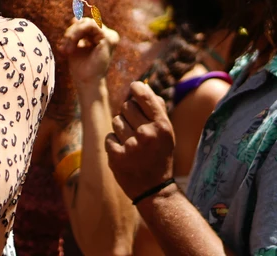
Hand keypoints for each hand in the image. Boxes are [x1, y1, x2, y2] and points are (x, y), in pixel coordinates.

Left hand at [59, 17, 118, 90]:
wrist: (86, 81)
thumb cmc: (80, 66)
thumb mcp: (75, 44)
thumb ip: (76, 31)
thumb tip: (75, 18)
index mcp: (101, 37)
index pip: (84, 24)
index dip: (71, 31)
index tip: (62, 48)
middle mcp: (108, 35)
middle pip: (84, 22)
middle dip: (70, 33)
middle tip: (62, 48)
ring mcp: (110, 36)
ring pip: (86, 22)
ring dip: (72, 34)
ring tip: (66, 49)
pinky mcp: (108, 38)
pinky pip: (90, 26)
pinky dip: (77, 33)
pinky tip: (72, 46)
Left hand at [105, 82, 175, 199]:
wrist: (154, 190)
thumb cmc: (160, 156)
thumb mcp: (167, 134)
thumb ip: (157, 109)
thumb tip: (143, 86)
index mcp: (162, 126)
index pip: (144, 96)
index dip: (137, 88)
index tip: (134, 87)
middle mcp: (147, 134)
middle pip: (126, 106)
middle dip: (128, 113)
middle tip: (136, 128)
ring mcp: (131, 146)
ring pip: (116, 120)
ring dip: (121, 129)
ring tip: (131, 143)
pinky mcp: (117, 156)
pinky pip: (109, 136)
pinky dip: (114, 144)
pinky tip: (125, 153)